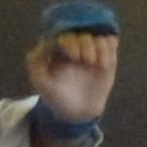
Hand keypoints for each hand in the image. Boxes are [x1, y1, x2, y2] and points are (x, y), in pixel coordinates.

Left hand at [28, 0, 118, 124]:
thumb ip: (35, 62)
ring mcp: (92, 50)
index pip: (65, 34)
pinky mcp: (107, 57)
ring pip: (98, 36)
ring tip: (99, 64)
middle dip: (86, 45)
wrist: (76, 113)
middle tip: (88, 61)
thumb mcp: (40, 82)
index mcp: (59, 48)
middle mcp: (76, 45)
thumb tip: (45, 42)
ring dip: (100, 47)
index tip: (74, 56)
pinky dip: (110, 49)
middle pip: (84, 33)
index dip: (71, 42)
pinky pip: (111, 43)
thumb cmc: (56, 96)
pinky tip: (105, 64)